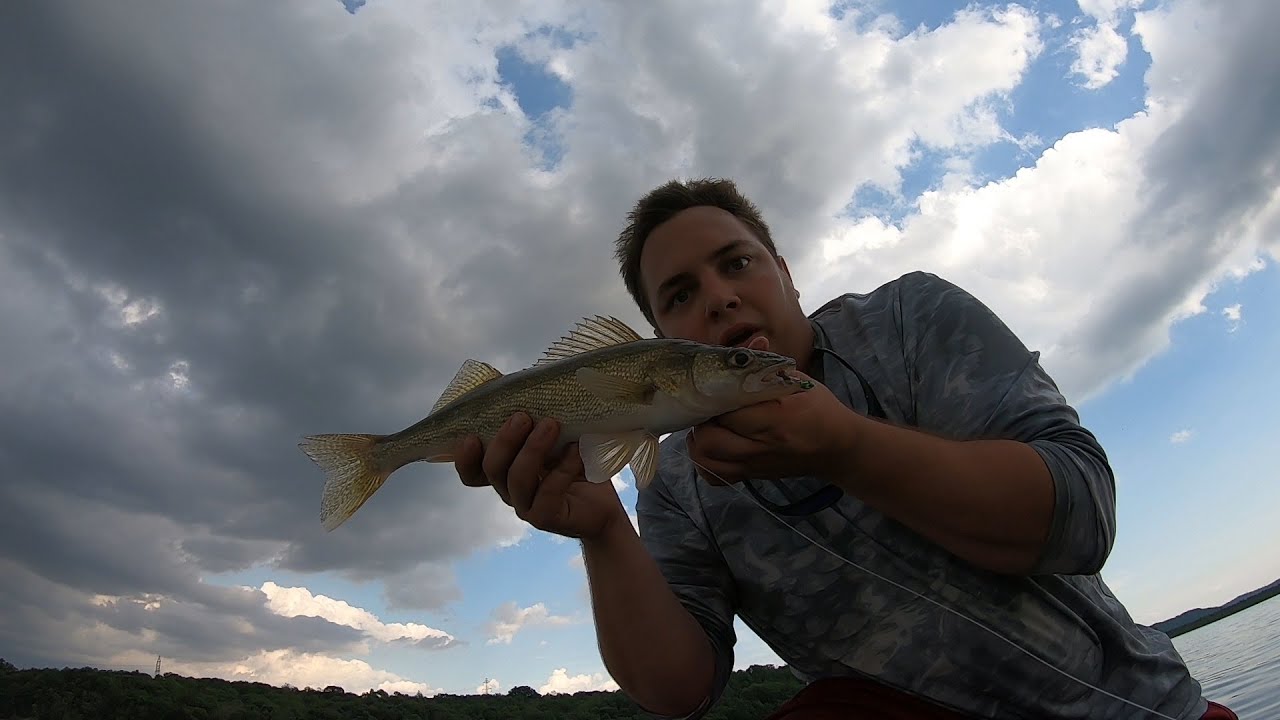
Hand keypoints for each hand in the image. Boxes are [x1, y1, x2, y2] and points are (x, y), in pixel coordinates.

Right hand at [454, 412, 628, 540]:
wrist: (604, 503)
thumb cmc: (576, 462)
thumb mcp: (555, 435)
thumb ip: (535, 417)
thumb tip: (522, 384)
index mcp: (506, 472)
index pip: (472, 471)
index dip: (464, 458)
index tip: (471, 435)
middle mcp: (510, 491)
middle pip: (492, 469)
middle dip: (504, 440)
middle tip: (522, 416)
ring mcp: (527, 506)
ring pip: (516, 479)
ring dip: (532, 449)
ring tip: (551, 425)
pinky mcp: (548, 517)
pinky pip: (547, 493)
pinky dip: (562, 468)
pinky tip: (575, 450)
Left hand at [685, 371, 860, 485]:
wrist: (837, 448)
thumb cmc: (819, 409)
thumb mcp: (798, 381)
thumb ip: (767, 365)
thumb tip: (750, 343)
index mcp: (775, 417)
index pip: (727, 409)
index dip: (714, 395)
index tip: (716, 386)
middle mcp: (762, 445)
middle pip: (709, 437)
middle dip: (702, 418)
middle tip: (710, 406)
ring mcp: (754, 465)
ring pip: (705, 458)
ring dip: (698, 439)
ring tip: (709, 424)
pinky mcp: (751, 476)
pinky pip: (714, 476)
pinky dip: (705, 461)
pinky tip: (713, 446)